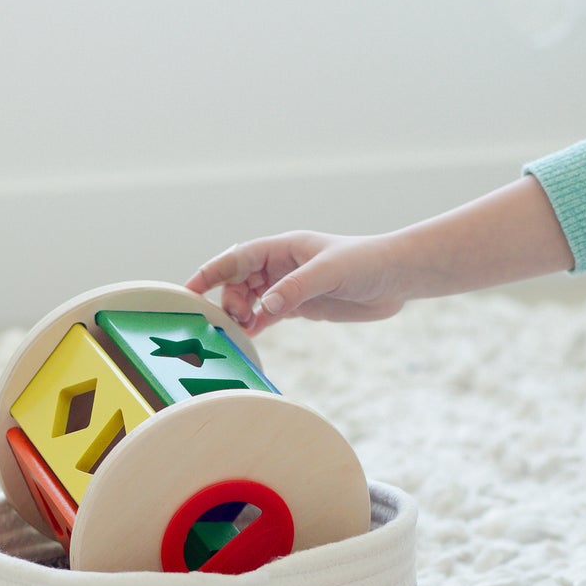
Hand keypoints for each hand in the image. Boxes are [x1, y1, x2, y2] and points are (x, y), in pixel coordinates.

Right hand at [185, 231, 407, 332]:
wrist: (396, 278)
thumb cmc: (366, 262)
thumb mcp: (329, 271)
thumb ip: (294, 289)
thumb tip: (264, 308)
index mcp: (283, 248)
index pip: (237, 258)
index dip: (211, 273)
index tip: (188, 290)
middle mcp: (280, 266)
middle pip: (238, 282)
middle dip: (228, 300)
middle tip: (236, 319)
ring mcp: (288, 287)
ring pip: (250, 300)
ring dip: (241, 315)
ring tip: (242, 330)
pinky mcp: (299, 306)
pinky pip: (266, 316)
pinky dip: (255, 326)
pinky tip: (248, 337)